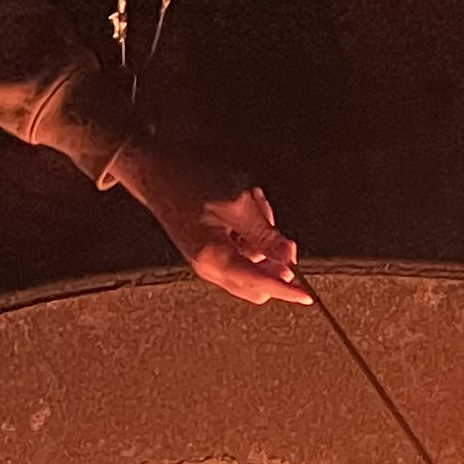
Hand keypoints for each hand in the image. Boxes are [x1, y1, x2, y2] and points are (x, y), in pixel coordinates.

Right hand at [107, 134, 308, 304]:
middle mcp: (209, 267)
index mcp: (215, 259)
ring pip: (251, 264)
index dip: (287, 289)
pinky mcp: (209, 248)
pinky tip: (242, 207)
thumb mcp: (238, 204)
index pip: (260, 284)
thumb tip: (289, 258)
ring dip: (260, 239)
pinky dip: (249, 233)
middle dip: (272, 259)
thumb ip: (266, 235)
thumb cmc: (189, 181)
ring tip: (249, 204)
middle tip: (277, 233)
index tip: (308, 296)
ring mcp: (208, 259)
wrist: (154, 168)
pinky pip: (240, 251)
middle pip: (256, 283)